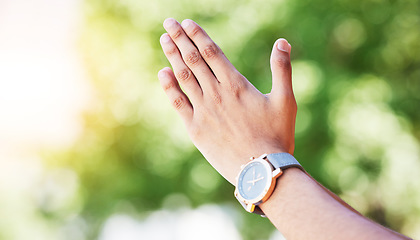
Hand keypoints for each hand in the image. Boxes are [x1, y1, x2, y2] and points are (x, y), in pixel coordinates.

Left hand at [158, 18, 296, 183]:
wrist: (260, 170)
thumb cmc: (277, 136)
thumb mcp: (285, 100)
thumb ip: (282, 69)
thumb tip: (282, 42)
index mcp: (236, 85)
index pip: (211, 52)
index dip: (198, 35)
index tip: (186, 23)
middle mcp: (216, 94)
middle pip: (193, 60)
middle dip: (180, 39)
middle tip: (168, 23)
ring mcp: (203, 111)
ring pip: (183, 77)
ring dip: (172, 56)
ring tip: (164, 39)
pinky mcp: (195, 128)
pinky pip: (178, 103)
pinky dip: (169, 87)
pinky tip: (162, 73)